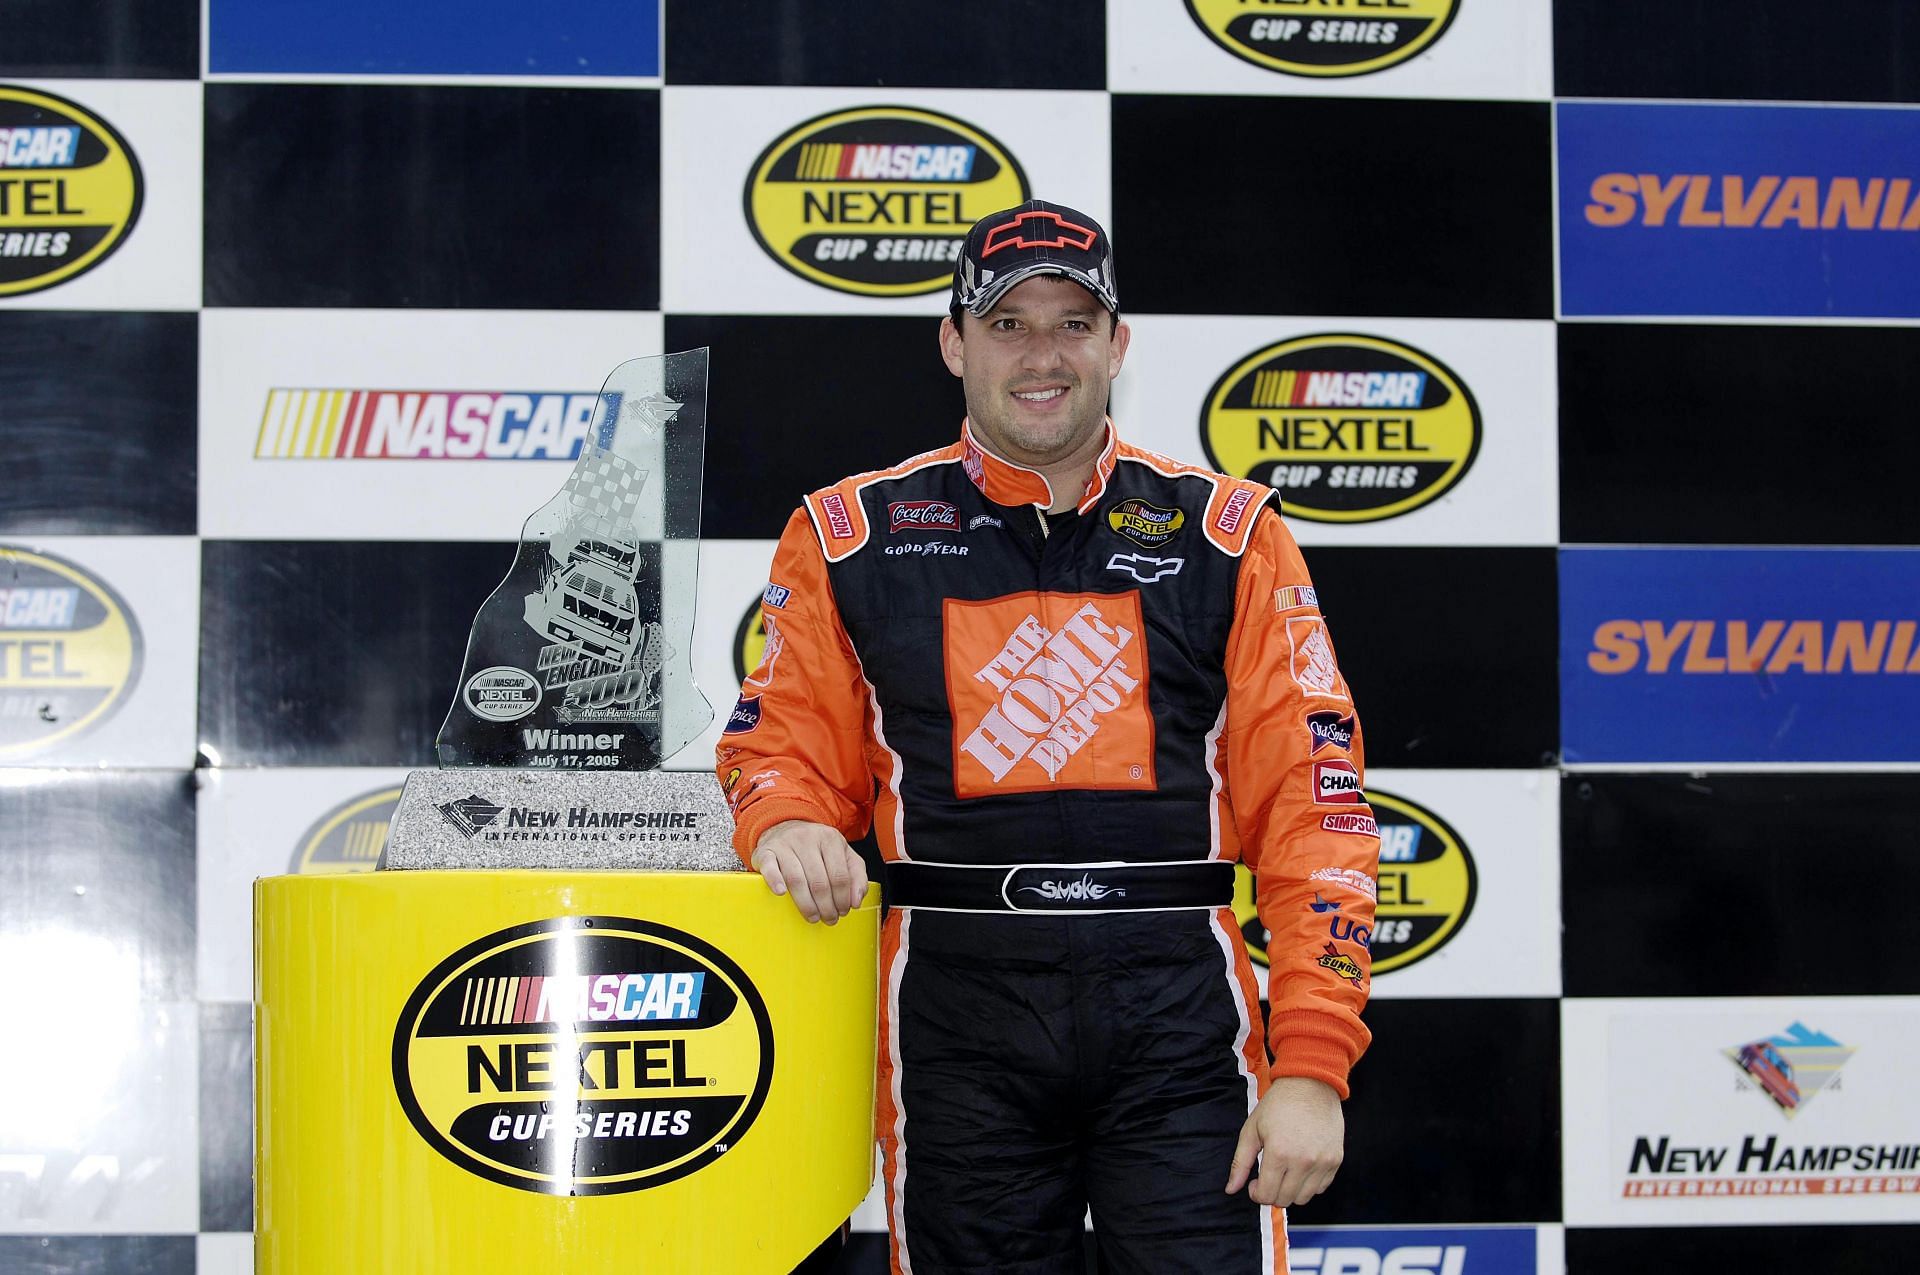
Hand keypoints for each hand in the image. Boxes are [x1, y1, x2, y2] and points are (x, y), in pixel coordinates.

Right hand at [749, 819, 868, 924]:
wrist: (783, 828)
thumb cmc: (816, 847)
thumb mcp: (843, 854)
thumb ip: (856, 875)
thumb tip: (856, 901)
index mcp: (830, 838)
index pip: (840, 875)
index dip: (843, 898)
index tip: (843, 911)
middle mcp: (807, 838)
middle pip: (819, 881)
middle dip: (827, 906)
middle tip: (829, 919)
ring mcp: (785, 844)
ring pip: (797, 879)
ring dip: (806, 904)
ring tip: (813, 917)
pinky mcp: (766, 851)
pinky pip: (770, 868)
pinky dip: (775, 881)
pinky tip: (781, 894)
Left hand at [1224, 1075, 1344, 1206]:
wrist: (1310, 1084)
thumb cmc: (1278, 1104)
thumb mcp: (1252, 1129)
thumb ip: (1240, 1162)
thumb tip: (1230, 1189)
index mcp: (1279, 1153)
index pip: (1266, 1195)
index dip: (1256, 1193)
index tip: (1254, 1183)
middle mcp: (1303, 1162)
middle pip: (1285, 1199)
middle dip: (1272, 1193)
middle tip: (1268, 1177)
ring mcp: (1322, 1162)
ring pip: (1304, 1198)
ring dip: (1291, 1191)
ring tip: (1285, 1172)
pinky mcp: (1336, 1160)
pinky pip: (1321, 1187)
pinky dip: (1309, 1184)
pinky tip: (1301, 1168)